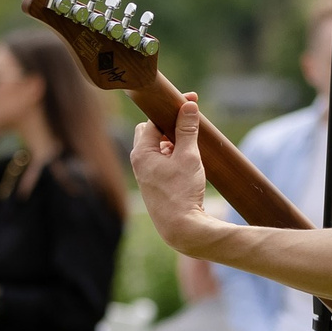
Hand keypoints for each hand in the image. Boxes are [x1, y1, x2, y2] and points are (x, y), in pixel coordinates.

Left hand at [130, 96, 225, 257]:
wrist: (181, 229)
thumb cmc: (182, 193)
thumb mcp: (188, 157)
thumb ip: (187, 130)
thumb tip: (188, 106)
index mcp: (141, 153)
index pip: (153, 120)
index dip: (171, 109)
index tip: (190, 101)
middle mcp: (139, 163)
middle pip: (151, 132)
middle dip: (169, 125)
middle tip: (189, 121)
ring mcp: (145, 175)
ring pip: (157, 147)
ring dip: (173, 141)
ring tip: (192, 142)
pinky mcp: (155, 185)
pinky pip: (161, 162)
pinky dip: (173, 155)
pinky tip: (189, 159)